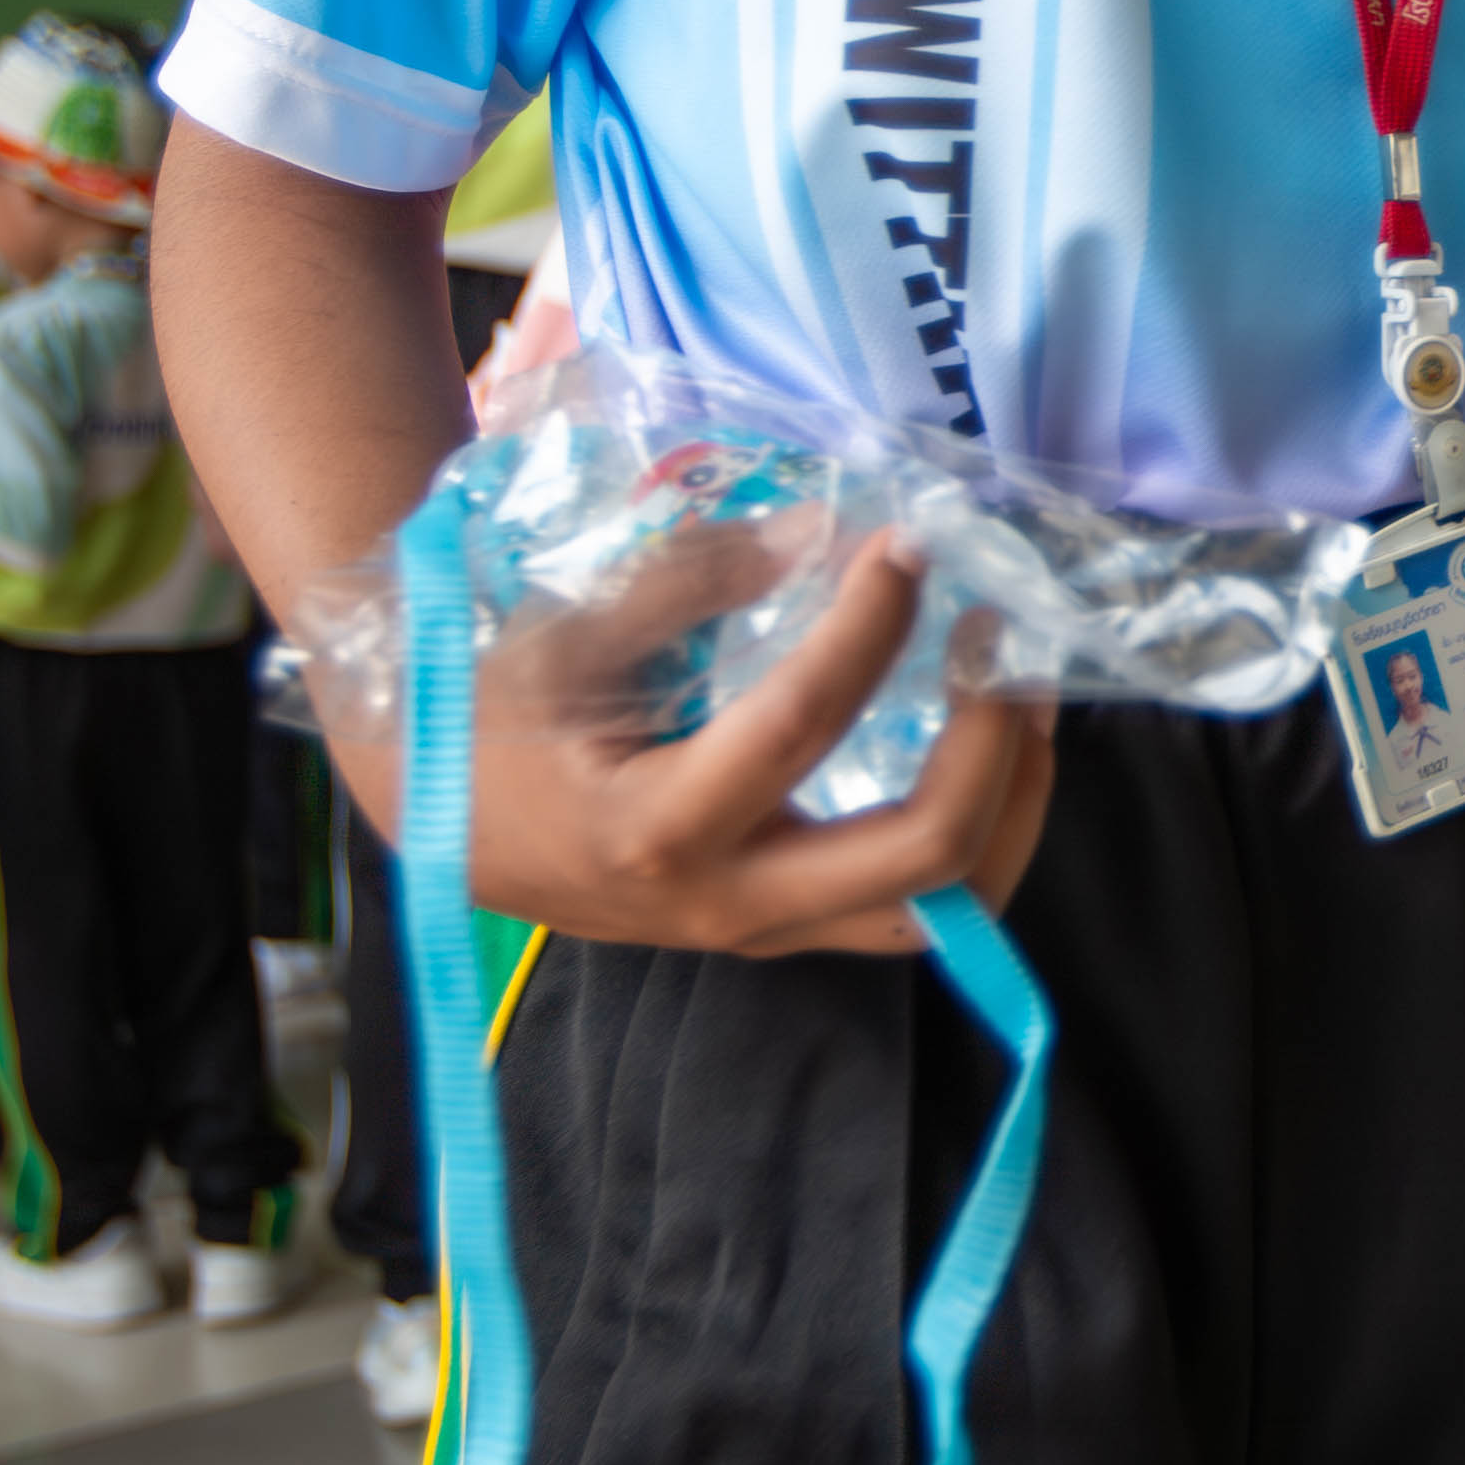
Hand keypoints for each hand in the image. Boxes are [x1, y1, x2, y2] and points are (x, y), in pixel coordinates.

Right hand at [348, 529, 1056, 959]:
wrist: (444, 827)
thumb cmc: (491, 719)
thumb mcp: (568, 636)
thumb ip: (692, 580)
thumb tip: (822, 533)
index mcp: (654, 826)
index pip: (803, 724)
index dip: (871, 625)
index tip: (904, 544)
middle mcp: (726, 900)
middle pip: (922, 855)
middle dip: (990, 741)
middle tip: (996, 636)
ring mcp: (765, 930)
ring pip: (944, 910)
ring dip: (1009, 804)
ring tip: (1020, 696)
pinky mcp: (784, 930)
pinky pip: (916, 910)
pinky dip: (977, 834)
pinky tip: (983, 749)